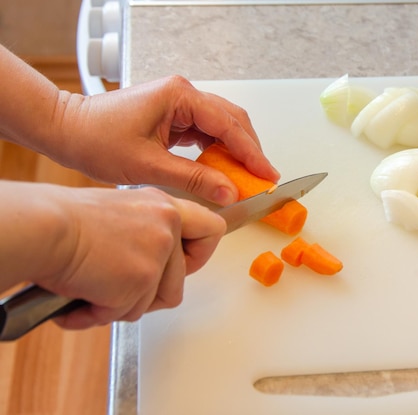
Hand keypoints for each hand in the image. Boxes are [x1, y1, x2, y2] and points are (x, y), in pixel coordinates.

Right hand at [4, 184, 225, 328]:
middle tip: (119, 289)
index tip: (185, 265)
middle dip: (149, 294)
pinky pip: (128, 312)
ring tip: (93, 289)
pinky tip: (80, 301)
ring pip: (155, 300)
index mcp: (164, 206)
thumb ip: (147, 235)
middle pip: (180, 281)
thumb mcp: (121, 214)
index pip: (212, 229)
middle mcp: (168, 226)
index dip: (200, 255)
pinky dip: (100, 313)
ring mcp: (158, 253)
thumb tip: (155, 269)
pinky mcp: (142, 279)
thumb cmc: (66, 222)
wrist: (42, 229)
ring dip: (123, 304)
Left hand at [51, 76, 279, 204]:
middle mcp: (183, 94)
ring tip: (247, 178)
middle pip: (231, 121)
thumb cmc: (96, 140)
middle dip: (249, 151)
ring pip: (221, 126)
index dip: (251, 153)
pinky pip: (206, 133)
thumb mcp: (149, 166)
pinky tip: (223, 170)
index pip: (228, 125)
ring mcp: (179, 103)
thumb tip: (228, 192)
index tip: (268, 174)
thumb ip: (194, 179)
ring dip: (235, 152)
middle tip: (262, 179)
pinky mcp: (173, 115)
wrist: (67, 130)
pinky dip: (217, 152)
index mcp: (179, 96)